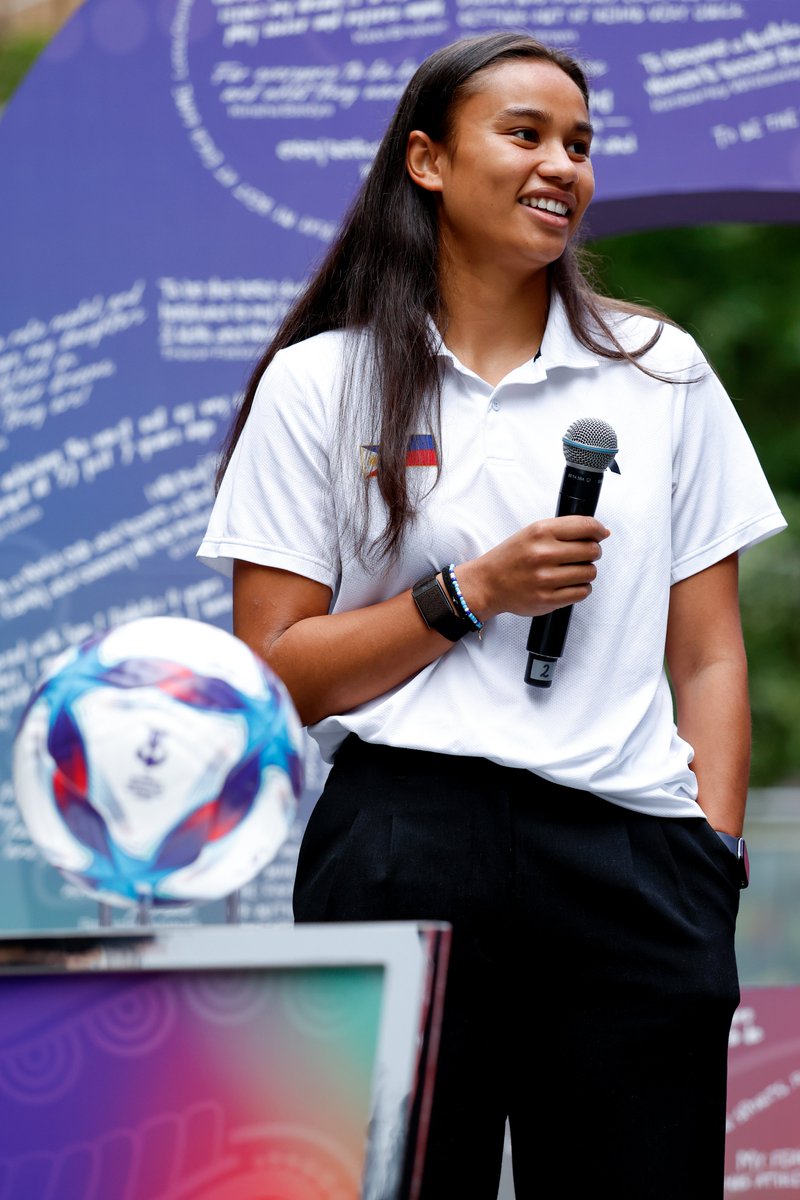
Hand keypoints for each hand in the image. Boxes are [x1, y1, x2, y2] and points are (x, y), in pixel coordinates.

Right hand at [455, 515, 609, 620]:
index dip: (599, 530)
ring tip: (572, 570)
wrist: (488, 583)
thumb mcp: (532, 532)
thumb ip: (564, 529)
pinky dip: (581, 588)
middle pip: (592, 550)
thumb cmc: (512, 557)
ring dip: (586, 571)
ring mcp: (545, 578)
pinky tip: (569, 584)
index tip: (601, 534)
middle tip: (583, 554)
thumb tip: (601, 532)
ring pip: (590, 573)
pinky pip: (582, 592)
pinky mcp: (548, 599)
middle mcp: (543, 554)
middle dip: (593, 552)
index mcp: (540, 532)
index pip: (586, 526)